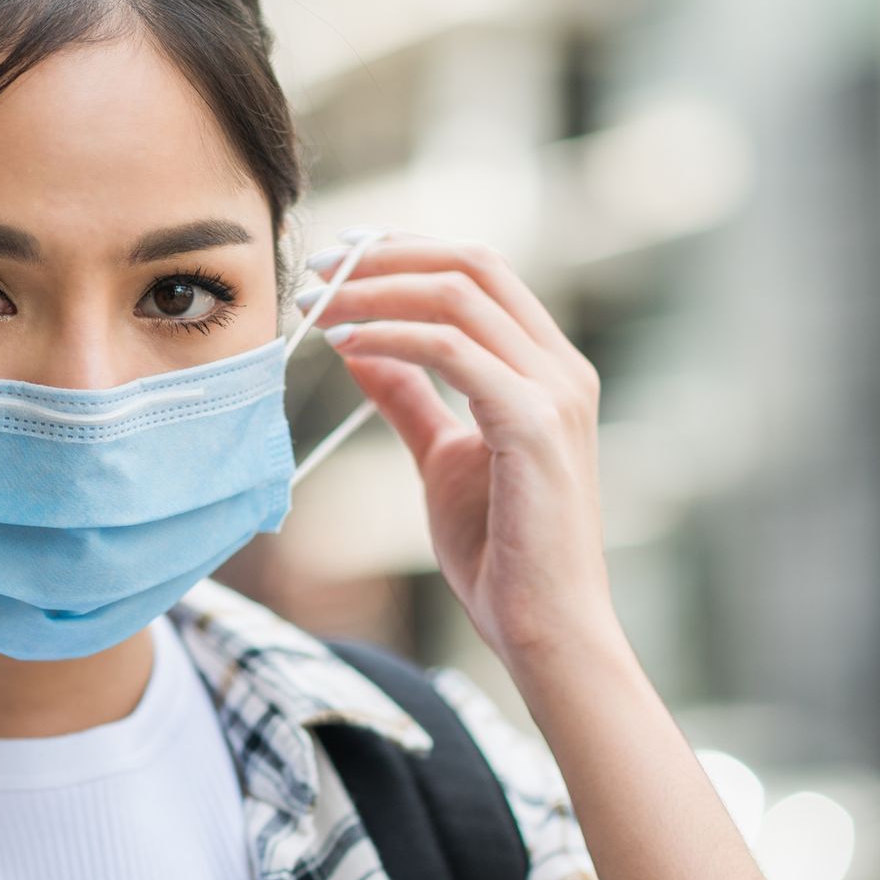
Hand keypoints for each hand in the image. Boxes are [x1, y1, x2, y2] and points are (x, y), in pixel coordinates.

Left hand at [303, 230, 616, 669]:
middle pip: (472, 264)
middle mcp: (562, 368)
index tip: (338, 258)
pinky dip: (393, 338)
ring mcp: (555, 393)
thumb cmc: (502, 551)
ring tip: (318, 307)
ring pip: (457, 297)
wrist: (544, 629)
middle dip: (386, 255)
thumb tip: (360, 348)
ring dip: (375, 291)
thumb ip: (410, 398)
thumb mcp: (443, 456)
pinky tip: (347, 347)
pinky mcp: (535, 427)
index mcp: (548, 367)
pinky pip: (454, 352)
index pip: (480, 269)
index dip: (405, 250)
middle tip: (318, 267)